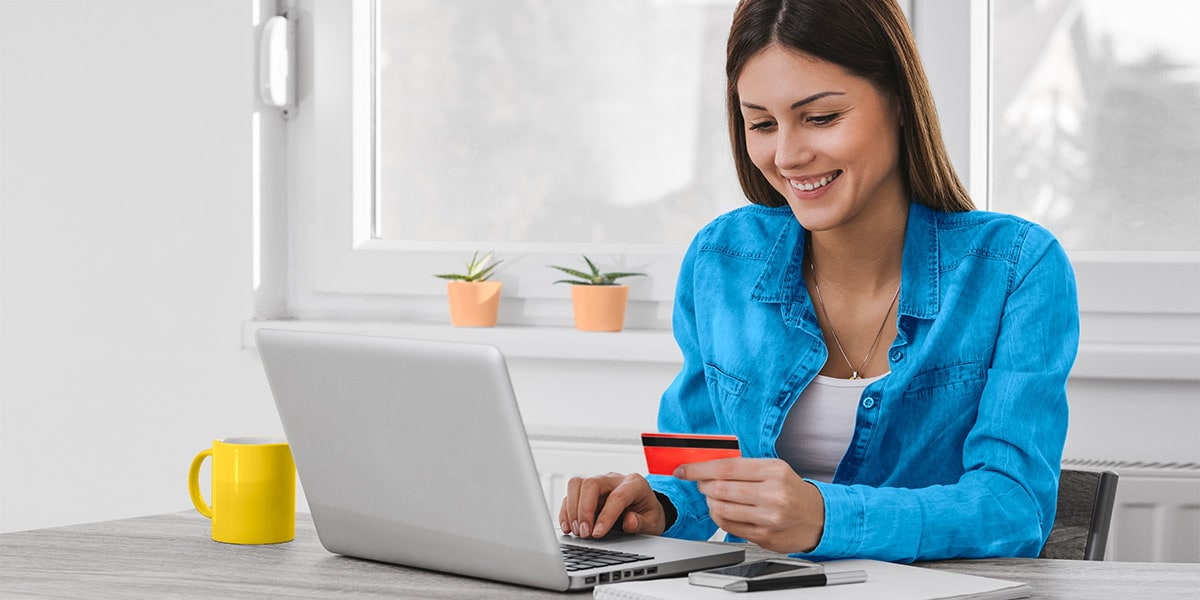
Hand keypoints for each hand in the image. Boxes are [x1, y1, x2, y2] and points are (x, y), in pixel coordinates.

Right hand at [558, 472, 666, 538]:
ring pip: (576, 484)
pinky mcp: (586, 492)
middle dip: (584, 510)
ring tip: (576, 531)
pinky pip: (570, 495)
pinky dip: (566, 511)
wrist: (644, 510)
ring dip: (572, 509)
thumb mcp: (653, 522)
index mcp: (635, 484)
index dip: (606, 515)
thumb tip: (630, 522)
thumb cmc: (648, 515)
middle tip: (585, 533)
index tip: (598, 533)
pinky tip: (568, 527)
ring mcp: (599, 483)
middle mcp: (614, 479)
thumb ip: (642, 523)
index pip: (617, 496)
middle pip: (592, 484)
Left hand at [674, 458, 824, 553]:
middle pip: (721, 489)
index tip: (684, 469)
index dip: (699, 468)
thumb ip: (744, 467)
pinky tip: (722, 510)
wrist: (818, 518)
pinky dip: (718, 516)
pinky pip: (728, 526)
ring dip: (710, 501)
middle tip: (700, 482)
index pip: (727, 467)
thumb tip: (709, 464)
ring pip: (721, 509)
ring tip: (713, 496)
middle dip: (703, 485)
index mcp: (773, 471)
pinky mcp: (764, 536)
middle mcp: (772, 494)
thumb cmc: (792, 491)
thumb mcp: (774, 469)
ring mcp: (768, 517)